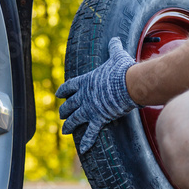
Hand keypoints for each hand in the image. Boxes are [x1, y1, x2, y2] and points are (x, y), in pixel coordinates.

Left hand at [57, 37, 137, 154]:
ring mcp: (90, 108)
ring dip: (69, 125)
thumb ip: (114, 48)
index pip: (70, 86)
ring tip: (65, 130)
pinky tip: (82, 149)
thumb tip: (115, 39)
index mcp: (86, 81)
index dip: (63, 91)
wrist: (129, 83)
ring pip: (75, 118)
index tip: (58, 95)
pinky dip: (87, 141)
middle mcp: (84, 96)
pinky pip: (91, 132)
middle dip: (65, 110)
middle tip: (61, 115)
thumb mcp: (116, 56)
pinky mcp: (98, 118)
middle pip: (70, 104)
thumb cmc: (122, 70)